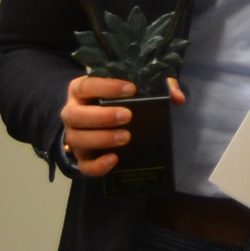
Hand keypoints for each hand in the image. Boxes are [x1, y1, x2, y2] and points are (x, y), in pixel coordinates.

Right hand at [62, 75, 176, 178]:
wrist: (99, 121)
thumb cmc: (118, 99)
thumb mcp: (136, 87)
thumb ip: (158, 86)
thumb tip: (177, 98)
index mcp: (80, 91)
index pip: (86, 85)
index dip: (106, 86)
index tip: (131, 88)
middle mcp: (72, 112)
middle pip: (75, 115)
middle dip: (101, 116)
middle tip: (127, 116)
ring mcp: (74, 135)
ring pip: (77, 139)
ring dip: (101, 139)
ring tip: (126, 137)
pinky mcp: (81, 156)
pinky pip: (83, 164)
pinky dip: (96, 165)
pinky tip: (114, 160)